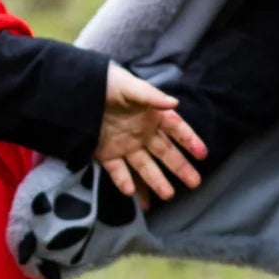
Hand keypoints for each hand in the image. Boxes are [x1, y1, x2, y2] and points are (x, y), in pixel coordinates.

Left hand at [95, 65, 206, 205]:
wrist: (76, 90)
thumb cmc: (106, 83)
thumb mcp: (129, 86)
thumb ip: (151, 96)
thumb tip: (174, 103)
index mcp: (151, 115)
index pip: (176, 129)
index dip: (190, 141)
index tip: (202, 154)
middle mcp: (142, 133)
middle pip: (165, 153)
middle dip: (180, 168)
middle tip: (195, 183)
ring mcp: (125, 145)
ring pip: (145, 167)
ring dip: (156, 181)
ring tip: (168, 195)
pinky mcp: (106, 154)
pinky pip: (117, 171)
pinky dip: (123, 181)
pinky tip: (131, 193)